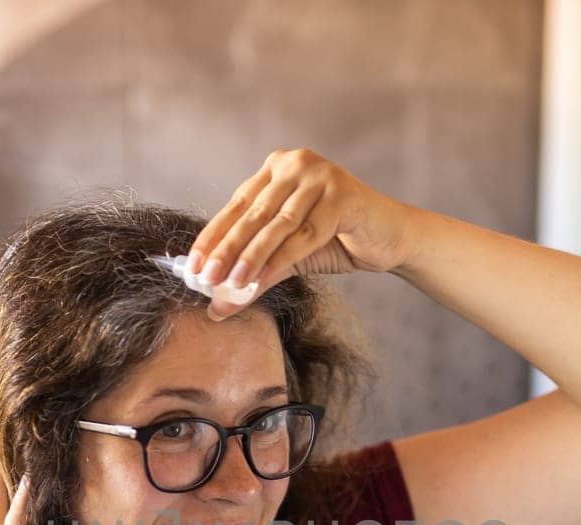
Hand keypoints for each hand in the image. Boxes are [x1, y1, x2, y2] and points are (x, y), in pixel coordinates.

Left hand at [189, 148, 417, 318]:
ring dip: (251, 257)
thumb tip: (216, 305)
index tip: (191, 267)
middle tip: (205, 277)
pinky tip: (261, 280)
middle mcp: (295, 164)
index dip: (212, 237)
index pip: (235, 205)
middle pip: (252, 213)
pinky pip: (305, 234)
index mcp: (276, 168)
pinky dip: (280, 260)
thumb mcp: (288, 255)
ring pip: (277, 224)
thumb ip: (254, 274)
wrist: (389, 238)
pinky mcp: (343, 195)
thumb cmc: (337, 240)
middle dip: (226, 249)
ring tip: (231, 283)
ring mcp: (321, 175)